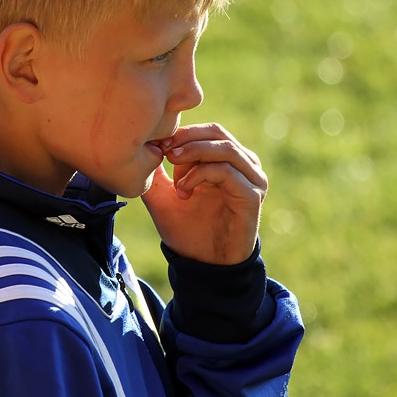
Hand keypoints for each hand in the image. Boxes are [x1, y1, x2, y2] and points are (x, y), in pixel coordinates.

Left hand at [141, 123, 267, 264]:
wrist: (202, 264)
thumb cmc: (186, 229)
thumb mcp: (161, 194)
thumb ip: (153, 170)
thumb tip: (144, 144)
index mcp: (227, 160)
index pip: (208, 131)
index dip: (182, 133)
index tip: (157, 145)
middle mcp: (244, 165)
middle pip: (217, 133)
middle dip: (186, 139)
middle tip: (163, 152)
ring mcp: (252, 179)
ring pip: (224, 148)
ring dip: (192, 155)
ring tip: (173, 173)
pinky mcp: (252, 195)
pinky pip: (227, 171)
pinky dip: (201, 174)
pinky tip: (184, 189)